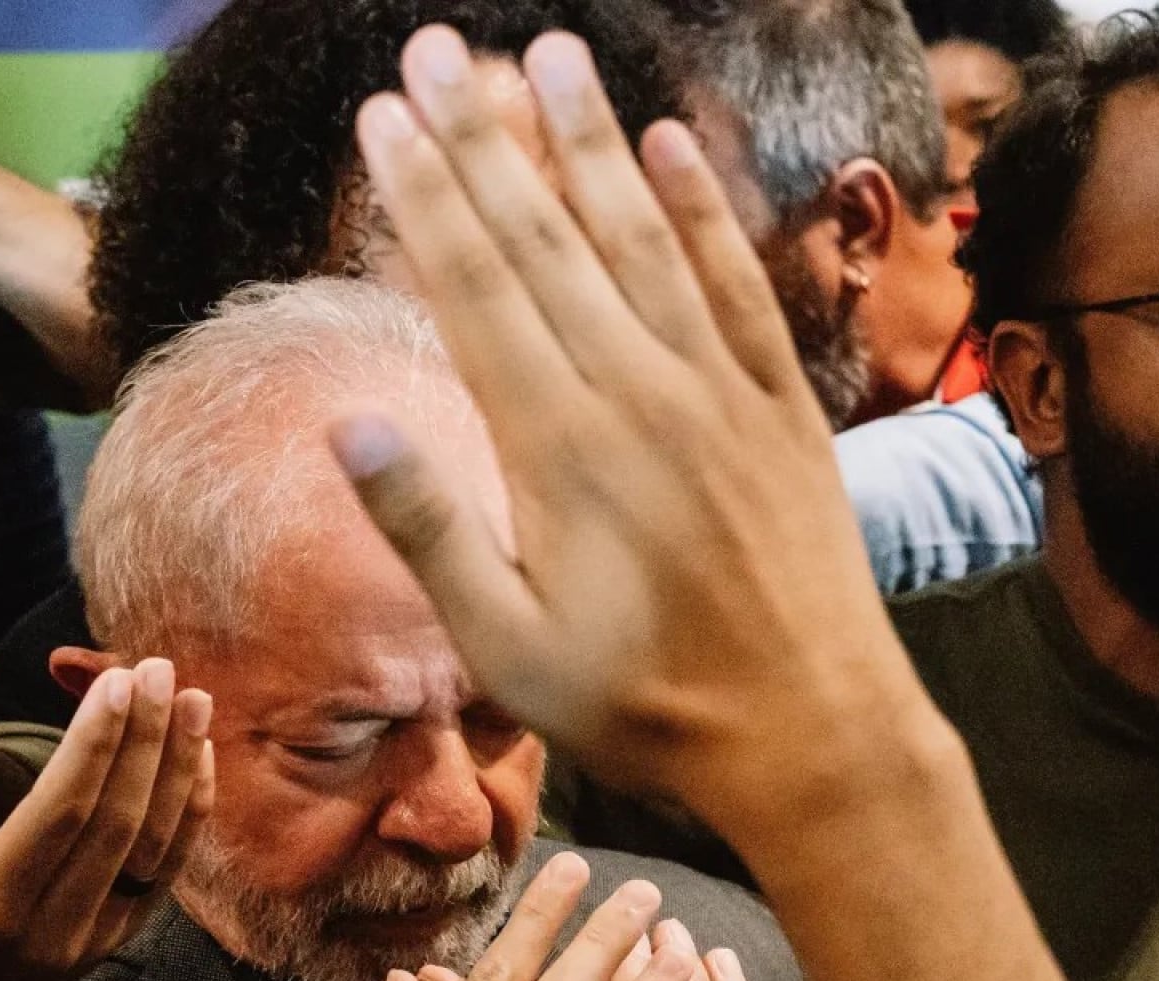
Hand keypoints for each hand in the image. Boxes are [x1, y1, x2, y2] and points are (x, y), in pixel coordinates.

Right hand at [0, 660, 212, 980]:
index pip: (58, 814)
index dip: (93, 746)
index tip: (117, 682)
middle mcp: (51, 932)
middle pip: (116, 823)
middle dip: (143, 741)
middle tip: (157, 671)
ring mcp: (95, 939)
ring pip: (153, 845)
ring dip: (177, 767)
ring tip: (192, 699)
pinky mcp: (124, 937)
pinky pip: (169, 868)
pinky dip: (190, 809)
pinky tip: (198, 751)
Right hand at [329, 28, 905, 811]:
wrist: (812, 734)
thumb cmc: (645, 704)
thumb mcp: (509, 648)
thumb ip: (429, 530)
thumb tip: (346, 423)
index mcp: (558, 447)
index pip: (475, 288)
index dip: (424, 195)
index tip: (385, 115)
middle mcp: (640, 393)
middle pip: (547, 238)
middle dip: (484, 137)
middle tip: (436, 49)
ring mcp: (720, 390)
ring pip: (642, 237)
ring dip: (591, 141)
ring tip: (550, 53)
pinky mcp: (782, 406)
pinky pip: (739, 282)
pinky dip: (703, 209)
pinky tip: (671, 144)